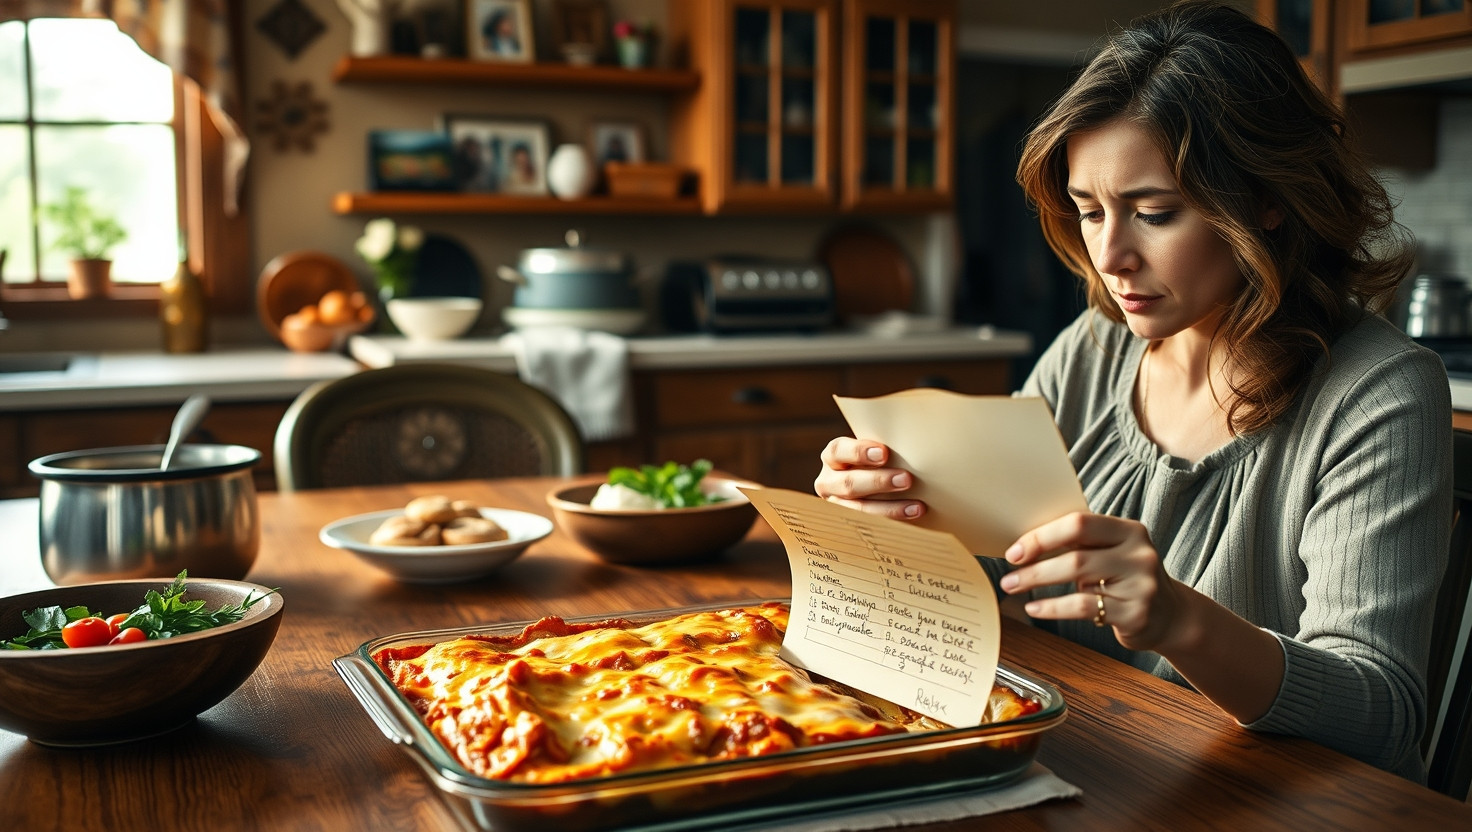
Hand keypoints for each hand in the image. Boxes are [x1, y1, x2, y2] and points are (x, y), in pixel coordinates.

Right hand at [813, 437, 924, 521]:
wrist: (876, 486)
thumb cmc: (880, 461)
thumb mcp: (876, 450)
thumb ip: (887, 445)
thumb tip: (917, 434)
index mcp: (833, 457)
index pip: (838, 451)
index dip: (859, 452)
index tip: (884, 453)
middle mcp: (828, 481)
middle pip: (848, 483)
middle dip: (878, 482)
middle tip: (907, 479)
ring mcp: (836, 506)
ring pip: (857, 510)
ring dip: (889, 508)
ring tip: (916, 506)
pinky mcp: (848, 524)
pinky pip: (868, 527)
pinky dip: (892, 522)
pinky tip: (912, 516)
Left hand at [997, 511, 1187, 652]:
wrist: (1171, 616)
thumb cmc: (1126, 579)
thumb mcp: (1112, 553)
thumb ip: (1081, 543)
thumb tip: (1024, 541)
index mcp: (1129, 530)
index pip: (1079, 524)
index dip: (1042, 536)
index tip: (1015, 550)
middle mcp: (1139, 554)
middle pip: (1075, 554)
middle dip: (1034, 564)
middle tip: (1008, 573)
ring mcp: (1141, 584)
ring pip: (1077, 581)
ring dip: (1038, 583)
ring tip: (1014, 587)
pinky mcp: (1135, 613)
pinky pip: (1083, 607)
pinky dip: (1053, 608)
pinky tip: (1035, 608)